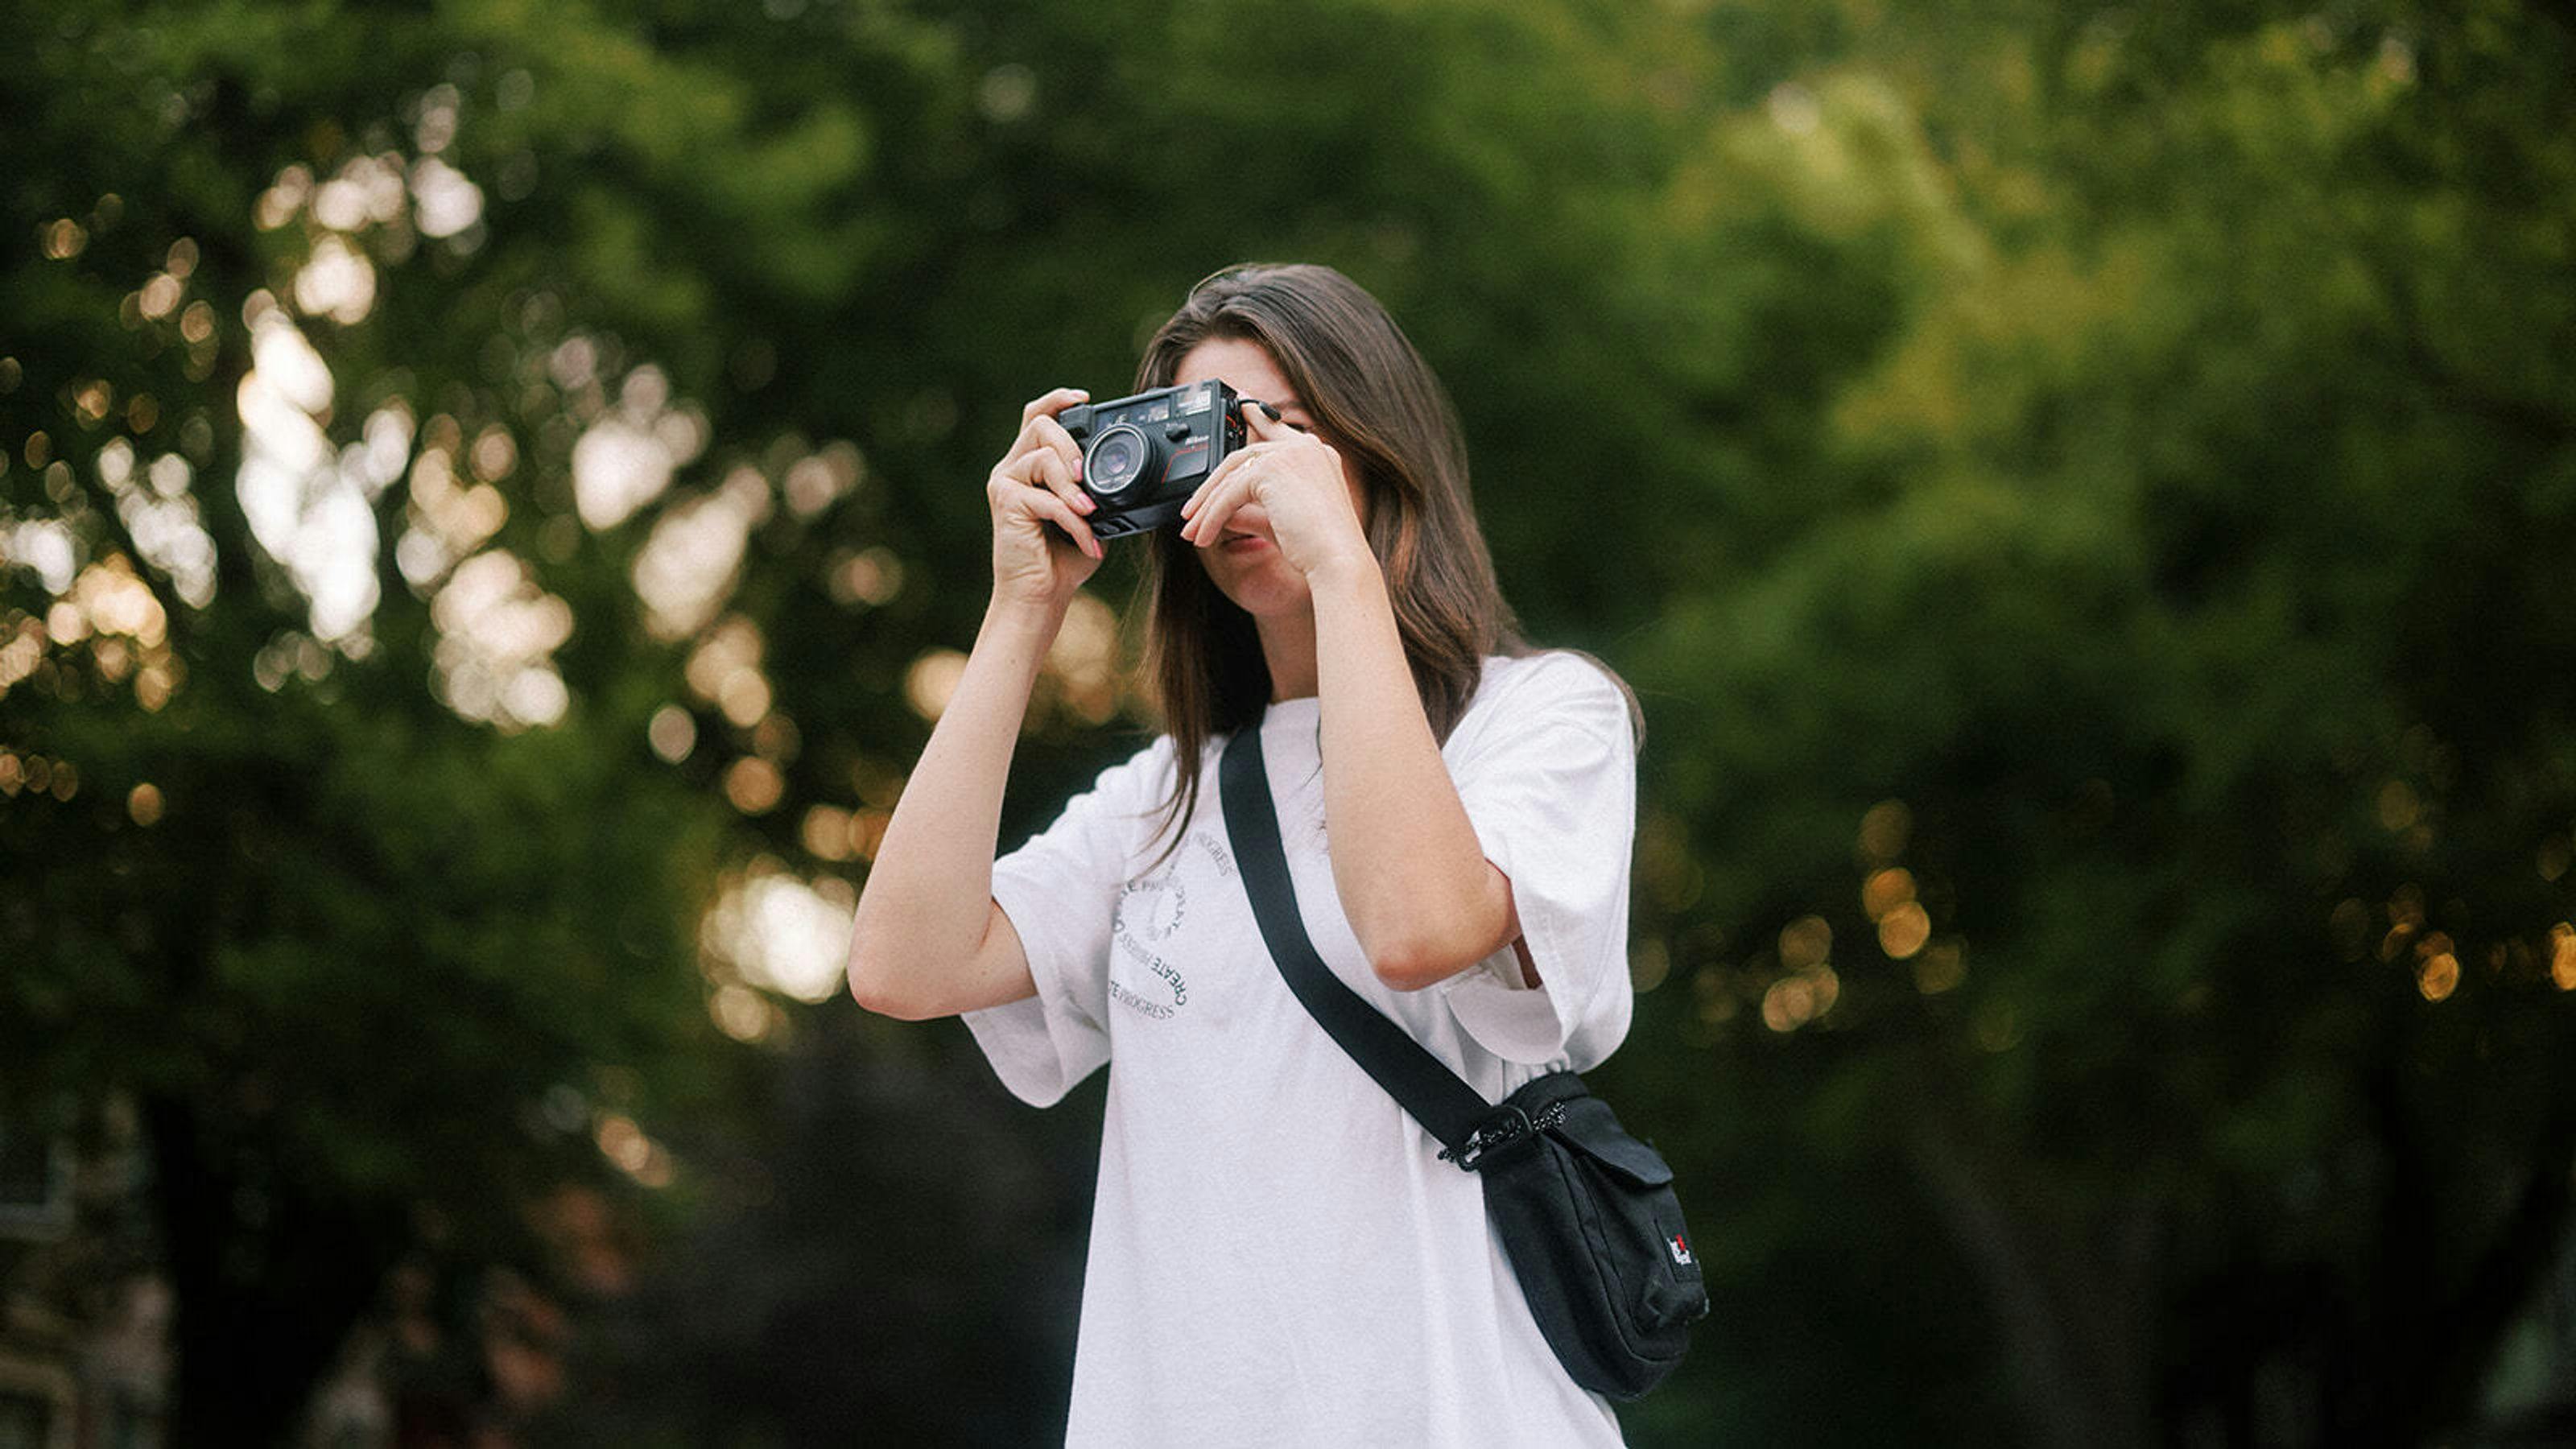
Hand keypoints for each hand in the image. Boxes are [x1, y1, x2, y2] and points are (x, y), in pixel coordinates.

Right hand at [986, 387, 1103, 612]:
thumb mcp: (1091, 515)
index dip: (1058, 401)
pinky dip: (1073, 520)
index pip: (1037, 416)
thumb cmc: (1064, 558)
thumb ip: (1097, 488)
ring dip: (1073, 486)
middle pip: (1040, 425)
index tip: (1086, 400)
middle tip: (1087, 478)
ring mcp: (1005, 483)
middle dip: (1071, 446)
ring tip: (1090, 513)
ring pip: (1044, 457)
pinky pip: (1047, 497)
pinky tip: (1086, 539)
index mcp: (1030, 465)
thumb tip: (1128, 472)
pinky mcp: (1005, 501)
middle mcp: (1012, 468)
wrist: (1041, 596)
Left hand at [1175, 400, 1372, 579]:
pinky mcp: (1272, 469)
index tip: (1241, 401)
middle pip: (1244, 456)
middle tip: (1190, 508)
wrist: (1337, 561)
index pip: (1278, 430)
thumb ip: (1250, 511)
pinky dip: (1212, 516)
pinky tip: (1204, 537)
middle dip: (1212, 486)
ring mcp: (1290, 454)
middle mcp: (1306, 448)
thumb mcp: (1277, 523)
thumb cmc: (1318, 549)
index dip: (1257, 415)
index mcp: (1317, 456)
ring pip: (1232, 475)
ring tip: (1191, 532)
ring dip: (1207, 506)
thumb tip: (1223, 512)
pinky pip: (1229, 493)